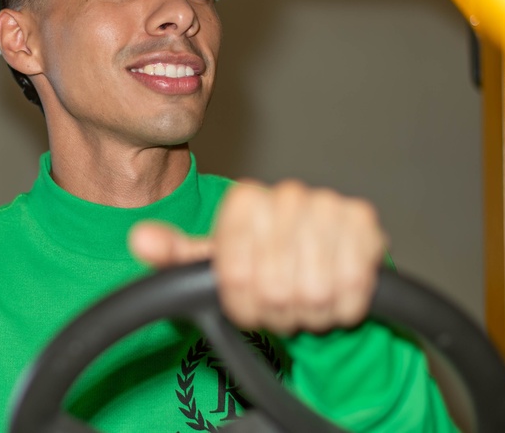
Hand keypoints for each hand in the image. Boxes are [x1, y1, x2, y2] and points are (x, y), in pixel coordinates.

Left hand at [128, 180, 387, 334]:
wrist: (318, 263)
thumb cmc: (259, 263)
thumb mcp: (210, 262)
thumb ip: (173, 254)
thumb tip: (139, 239)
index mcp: (243, 199)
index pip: (234, 273)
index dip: (241, 302)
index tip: (245, 302)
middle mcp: (286, 194)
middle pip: (274, 284)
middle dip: (275, 309)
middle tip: (279, 305)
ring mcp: (328, 204)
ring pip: (314, 289)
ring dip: (309, 310)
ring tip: (303, 299)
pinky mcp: (365, 222)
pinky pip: (352, 287)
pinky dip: (342, 306)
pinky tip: (334, 293)